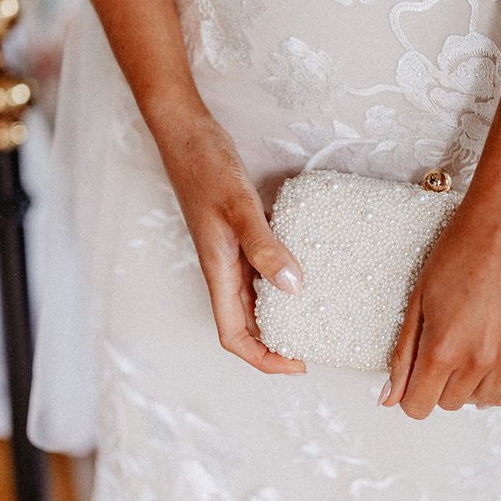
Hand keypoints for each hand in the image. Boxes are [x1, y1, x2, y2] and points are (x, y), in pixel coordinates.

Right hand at [155, 113, 306, 374]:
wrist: (188, 137)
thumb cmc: (207, 170)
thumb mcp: (239, 208)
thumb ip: (265, 248)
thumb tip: (294, 289)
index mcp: (219, 272)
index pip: (234, 335)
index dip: (262, 357)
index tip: (296, 364)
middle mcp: (223, 269)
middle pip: (245, 324)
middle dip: (274, 343)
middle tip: (313, 344)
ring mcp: (229, 252)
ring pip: (252, 299)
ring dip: (278, 315)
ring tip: (313, 317)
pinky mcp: (237, 234)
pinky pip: (258, 270)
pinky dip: (278, 280)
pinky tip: (302, 270)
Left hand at [380, 198, 500, 416]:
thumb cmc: (460, 249)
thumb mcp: (418, 298)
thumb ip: (403, 353)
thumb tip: (389, 398)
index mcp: (443, 347)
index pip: (419, 407)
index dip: (411, 395)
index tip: (414, 377)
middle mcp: (480, 359)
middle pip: (449, 404)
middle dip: (438, 383)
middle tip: (442, 345)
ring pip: (483, 400)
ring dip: (469, 384)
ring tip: (468, 345)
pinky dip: (499, 384)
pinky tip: (491, 362)